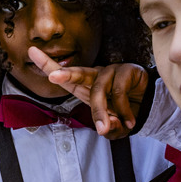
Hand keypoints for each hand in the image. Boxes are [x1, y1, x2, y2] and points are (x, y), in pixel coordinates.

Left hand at [30, 46, 148, 137]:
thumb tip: (106, 126)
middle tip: (53, 76)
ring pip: (99, 88)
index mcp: (85, 87)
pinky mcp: (128, 70)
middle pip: (79, 72)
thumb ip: (108, 129)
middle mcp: (95, 76)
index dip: (48, 65)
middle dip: (65, 73)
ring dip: (101, 111)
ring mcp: (111, 71)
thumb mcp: (112, 127)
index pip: (64, 77)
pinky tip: (129, 120)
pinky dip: (123, 110)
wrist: (148, 107)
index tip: (32, 52)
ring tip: (106, 127)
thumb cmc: (123, 114)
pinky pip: (120, 90)